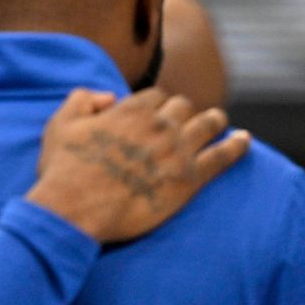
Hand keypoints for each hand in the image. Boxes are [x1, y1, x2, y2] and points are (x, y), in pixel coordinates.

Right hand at [25, 87, 250, 242]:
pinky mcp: (190, 180)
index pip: (156, 95)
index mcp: (131, 109)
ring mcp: (178, 151)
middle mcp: (159, 125)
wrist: (75, 208)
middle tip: (183, 120)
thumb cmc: (64, 168)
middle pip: (184, 106)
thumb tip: (111, 97)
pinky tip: (244, 140)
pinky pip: (223, 157)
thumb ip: (83, 98)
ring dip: (213, 119)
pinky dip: (236, 146)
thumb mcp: (60, 123)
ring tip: (217, 121)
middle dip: (183, 110)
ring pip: (208, 123)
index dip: (156, 103)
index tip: (154, 113)